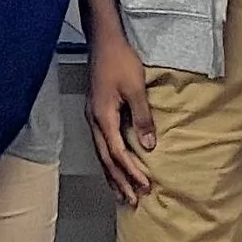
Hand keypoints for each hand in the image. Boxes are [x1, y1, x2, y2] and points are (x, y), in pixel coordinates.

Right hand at [84, 40, 156, 206]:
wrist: (103, 40)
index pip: (117, 153)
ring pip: (101, 154)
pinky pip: (102, 144)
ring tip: (121, 193)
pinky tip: (115, 165)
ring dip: (112, 175)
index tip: (145, 186)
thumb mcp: (136, 89)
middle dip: (119, 181)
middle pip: (106, 159)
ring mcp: (93, 117)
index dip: (131, 171)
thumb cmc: (120, 60)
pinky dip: (109, 160)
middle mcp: (94, 121)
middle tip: (132, 201)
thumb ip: (142, 118)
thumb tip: (148, 147)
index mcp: (103, 117)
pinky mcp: (96, 112)